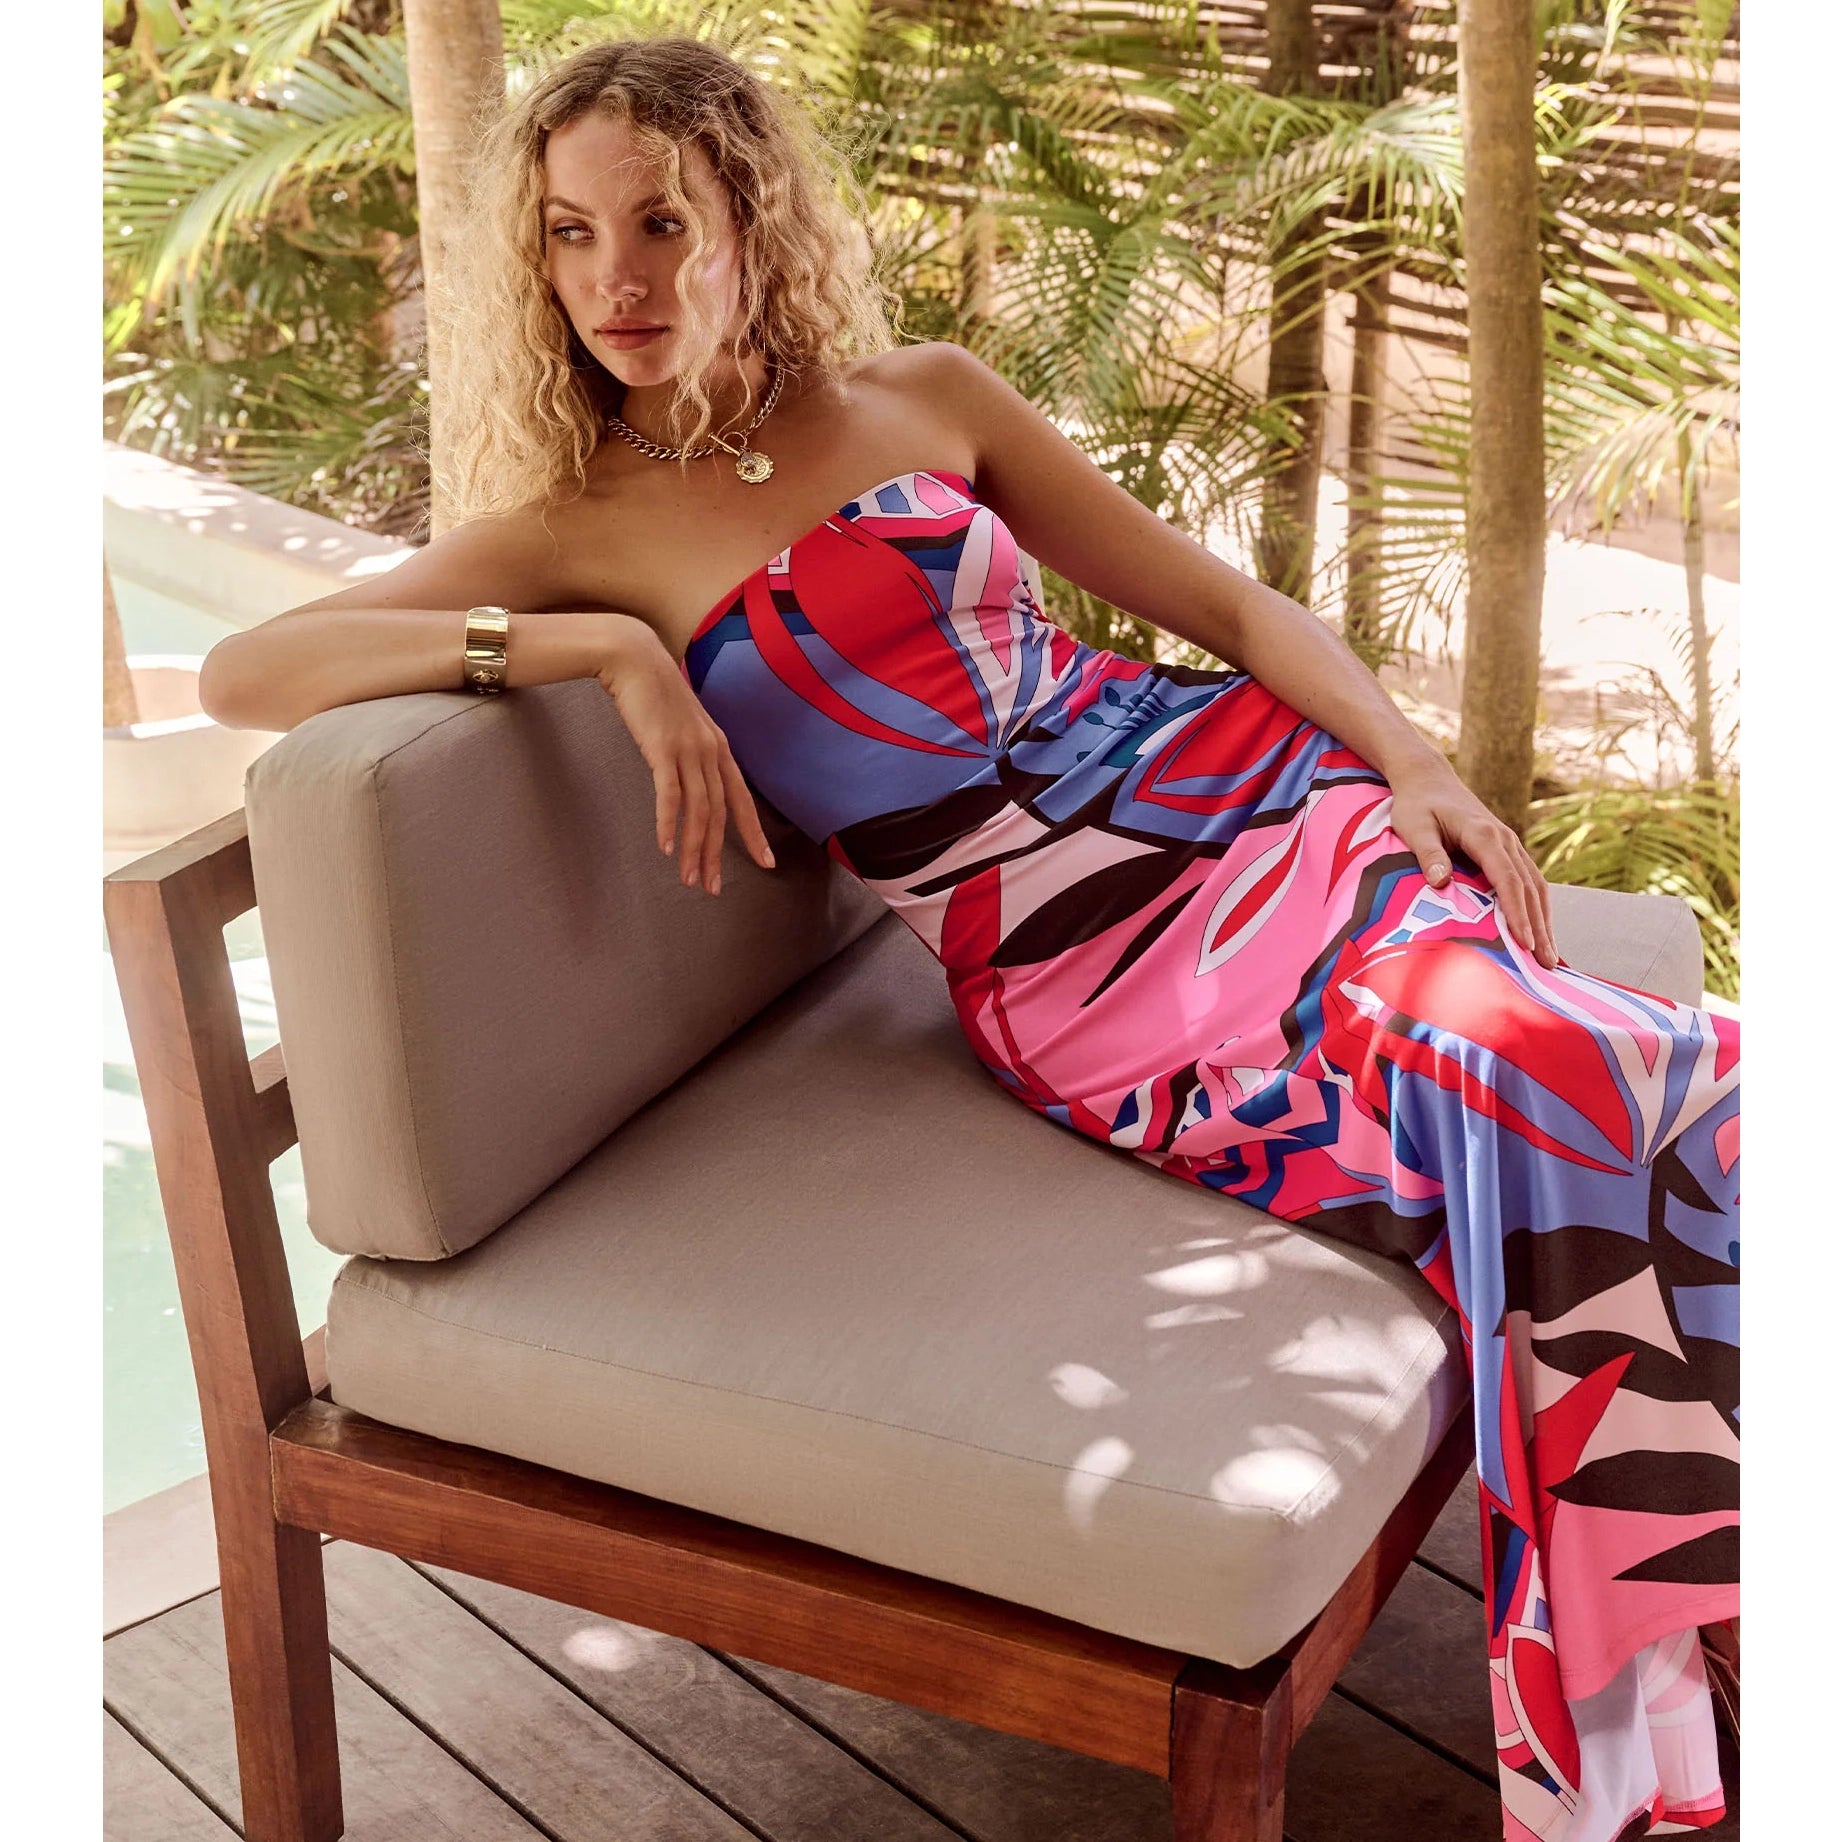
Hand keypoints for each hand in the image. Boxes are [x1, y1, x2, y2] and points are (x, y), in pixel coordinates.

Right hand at [595, 618, 775, 895]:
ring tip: (689, 879)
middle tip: (713, 888)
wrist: (634, 657)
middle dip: (717, 854)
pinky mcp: (662, 747)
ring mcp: (689, 749)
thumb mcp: (681, 725)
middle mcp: (711, 751)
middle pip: (720, 813)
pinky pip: (670, 794)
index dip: (754, 833)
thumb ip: (690, 752)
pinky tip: (665, 848)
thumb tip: (689, 779)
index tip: (766, 863)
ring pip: (699, 810)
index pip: (742, 799)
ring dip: (694, 848)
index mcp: (719, 748)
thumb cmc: (653, 693)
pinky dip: (669, 823)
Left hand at [1385, 761, 1558, 968]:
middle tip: (1547, 965)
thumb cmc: (1416, 805)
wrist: (1427, 779)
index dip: (1517, 912)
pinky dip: (1537, 908)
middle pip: (1529, 887)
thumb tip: (1441, 882)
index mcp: (1483, 834)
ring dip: (1544, 921)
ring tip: (1550, 958)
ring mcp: (1510, 843)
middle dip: (1540, 927)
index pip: (1507, 879)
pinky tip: (1540, 932)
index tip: (1525, 943)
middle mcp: (1504, 838)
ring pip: (1536, 885)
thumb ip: (1428, 853)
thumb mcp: (1413, 826)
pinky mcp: (1507, 849)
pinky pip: (1529, 881)